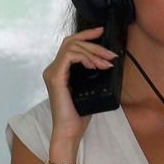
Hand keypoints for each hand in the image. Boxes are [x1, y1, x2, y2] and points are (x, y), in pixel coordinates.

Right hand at [42, 26, 118, 144]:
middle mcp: (53, 69)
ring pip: (72, 47)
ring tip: (107, 62)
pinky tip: (94, 66)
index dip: (86, 35)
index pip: (70, 45)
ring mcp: (53, 72)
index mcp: (60, 71)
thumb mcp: (88, 90)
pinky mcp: (55, 77)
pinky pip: (69, 57)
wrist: (69, 132)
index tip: (101, 31)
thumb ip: (91, 75)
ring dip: (93, 52)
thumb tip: (106, 62)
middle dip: (94, 44)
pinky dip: (84, 58)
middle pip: (72, 42)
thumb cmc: (79, 115)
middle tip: (110, 53)